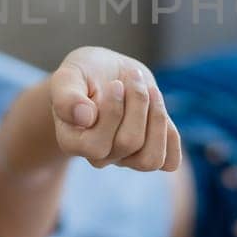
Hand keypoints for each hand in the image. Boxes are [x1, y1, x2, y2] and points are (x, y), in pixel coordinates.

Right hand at [49, 46, 180, 171]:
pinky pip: (169, 162)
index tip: (115, 83)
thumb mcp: (68, 76)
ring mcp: (125, 158)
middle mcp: (98, 156)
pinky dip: (170, 134)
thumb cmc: (83, 75)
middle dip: (137, 102)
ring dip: (157, 118)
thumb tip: (85, 117)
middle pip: (128, 143)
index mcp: (73, 142)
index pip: (96, 145)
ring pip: (151, 160)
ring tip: (151, 90)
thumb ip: (66, 96)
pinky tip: (157, 106)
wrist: (103, 74)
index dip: (112, 112)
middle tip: (133, 76)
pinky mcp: (148, 153)